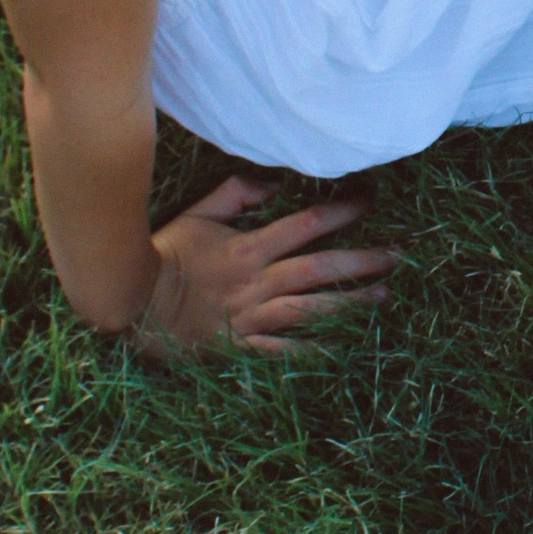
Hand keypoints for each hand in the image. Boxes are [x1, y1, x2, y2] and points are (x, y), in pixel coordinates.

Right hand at [138, 174, 393, 356]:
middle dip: (361, 260)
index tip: (370, 201)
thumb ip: (236, 193)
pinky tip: (343, 349)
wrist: (134, 303)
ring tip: (382, 296)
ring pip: (309, 310)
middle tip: (398, 255)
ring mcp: (250, 318)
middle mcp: (255, 283)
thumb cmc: (167, 254)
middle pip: (318, 268)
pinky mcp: (241, 346)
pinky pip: (283, 352)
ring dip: (349, 303)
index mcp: (247, 249)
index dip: (341, 211)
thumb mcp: (197, 213)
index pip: (304, 225)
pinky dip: (313, 350)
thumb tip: (273, 181)